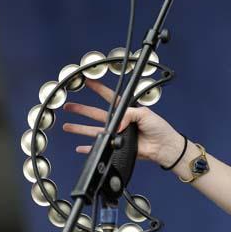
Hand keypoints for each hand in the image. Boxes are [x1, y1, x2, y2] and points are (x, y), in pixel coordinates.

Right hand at [63, 79, 182, 167]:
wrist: (164, 147)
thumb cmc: (159, 129)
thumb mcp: (145, 114)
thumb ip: (129, 115)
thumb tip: (115, 124)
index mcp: (128, 110)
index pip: (110, 97)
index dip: (99, 89)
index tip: (88, 82)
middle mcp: (120, 121)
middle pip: (95, 114)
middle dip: (82, 110)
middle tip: (68, 106)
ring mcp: (117, 134)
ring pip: (93, 130)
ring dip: (79, 128)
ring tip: (66, 126)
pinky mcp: (117, 147)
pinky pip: (99, 148)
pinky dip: (88, 149)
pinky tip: (79, 148)